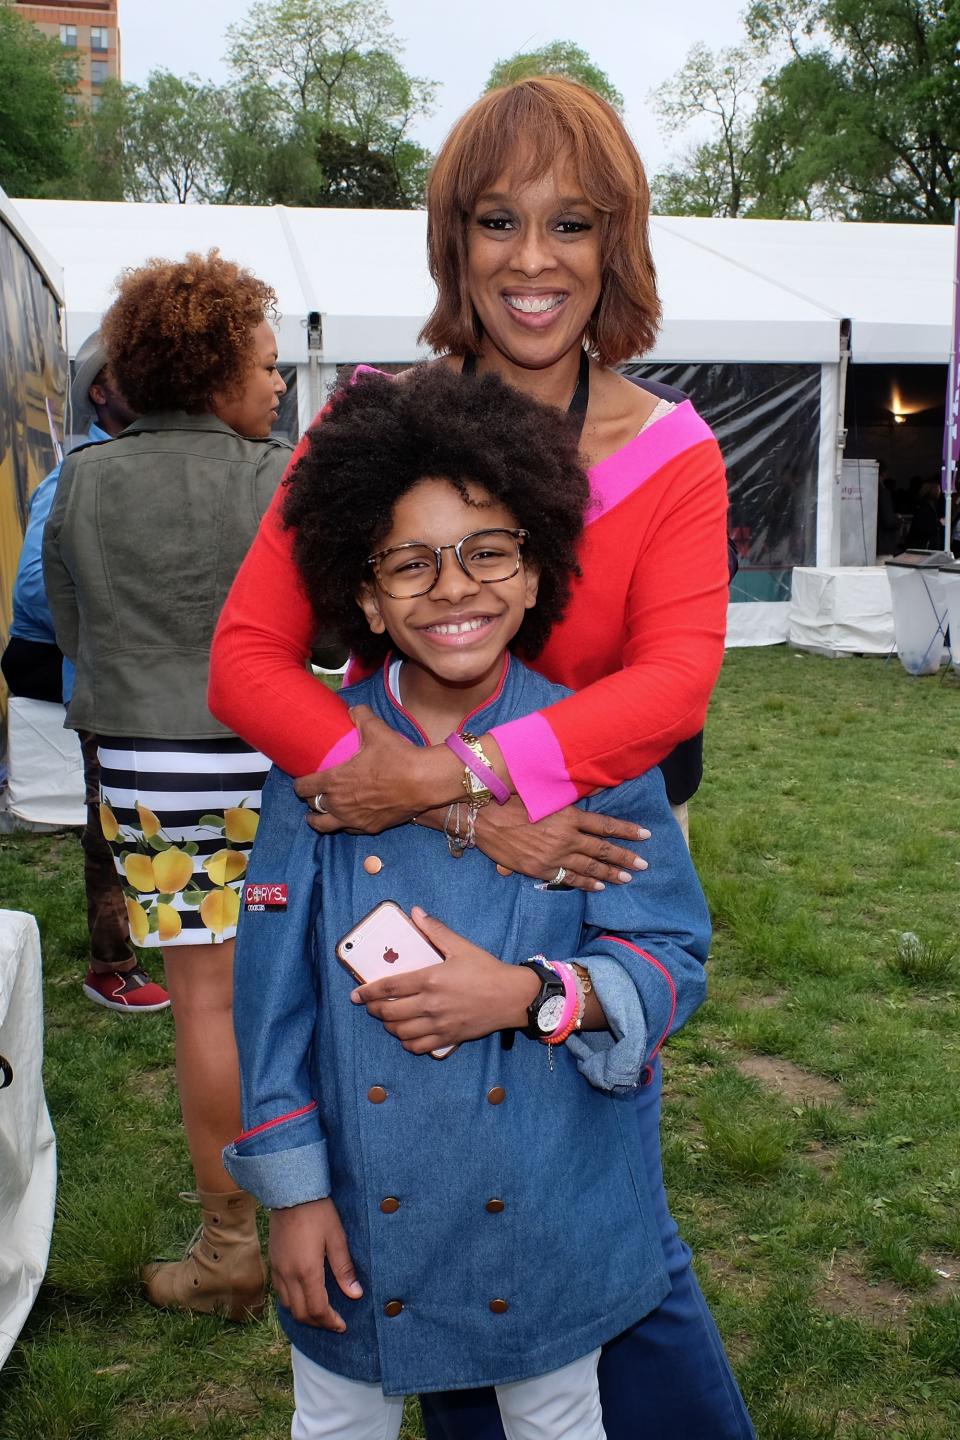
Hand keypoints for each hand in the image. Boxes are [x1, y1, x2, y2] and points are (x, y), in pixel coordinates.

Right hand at [269, 1197, 361, 1330]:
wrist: (291, 1192)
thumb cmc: (318, 1212)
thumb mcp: (336, 1238)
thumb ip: (344, 1269)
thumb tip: (355, 1294)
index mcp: (307, 1271)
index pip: (317, 1309)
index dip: (330, 1322)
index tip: (342, 1325)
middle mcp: (289, 1275)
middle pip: (301, 1313)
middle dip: (318, 1323)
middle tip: (334, 1323)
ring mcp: (277, 1270)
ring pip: (288, 1306)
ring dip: (304, 1314)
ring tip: (320, 1312)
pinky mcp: (272, 1262)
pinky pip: (280, 1292)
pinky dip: (292, 1302)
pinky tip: (304, 1296)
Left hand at [293, 707, 458, 833]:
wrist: (423, 782)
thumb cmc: (397, 757)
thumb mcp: (376, 730)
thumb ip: (361, 716)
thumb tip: (353, 709)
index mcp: (334, 781)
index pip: (303, 787)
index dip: (299, 784)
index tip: (301, 781)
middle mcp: (339, 803)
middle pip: (312, 806)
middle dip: (310, 799)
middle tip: (314, 793)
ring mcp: (354, 819)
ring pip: (324, 825)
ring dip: (319, 818)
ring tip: (319, 815)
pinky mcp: (370, 828)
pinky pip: (348, 830)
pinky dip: (343, 824)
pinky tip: (347, 819)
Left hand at [351, 907, 538, 1053]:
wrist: (513, 997)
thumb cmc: (487, 970)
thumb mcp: (461, 946)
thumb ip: (435, 930)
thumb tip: (416, 913)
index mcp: (431, 979)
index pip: (390, 988)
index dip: (368, 992)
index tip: (356, 994)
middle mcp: (431, 1004)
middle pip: (389, 1012)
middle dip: (374, 1009)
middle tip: (370, 1005)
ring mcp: (439, 1024)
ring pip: (400, 1031)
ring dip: (388, 1026)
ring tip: (387, 1018)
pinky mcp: (448, 1038)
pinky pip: (418, 1046)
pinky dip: (407, 1042)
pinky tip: (406, 1035)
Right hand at [474, 797, 648, 891]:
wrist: (484, 819)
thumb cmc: (510, 801)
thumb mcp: (542, 794)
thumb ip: (564, 798)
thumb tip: (588, 793)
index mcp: (569, 816)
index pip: (605, 824)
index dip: (627, 831)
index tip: (646, 835)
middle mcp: (566, 837)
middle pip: (603, 849)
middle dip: (626, 857)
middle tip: (644, 864)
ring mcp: (555, 855)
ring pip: (590, 866)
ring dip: (611, 873)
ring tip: (627, 878)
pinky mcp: (541, 868)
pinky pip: (569, 878)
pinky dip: (586, 883)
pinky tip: (600, 887)